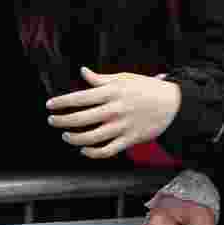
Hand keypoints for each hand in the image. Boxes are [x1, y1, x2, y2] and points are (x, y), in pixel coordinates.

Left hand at [46, 68, 181, 157]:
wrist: (173, 104)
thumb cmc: (147, 88)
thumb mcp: (124, 78)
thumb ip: (101, 79)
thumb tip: (83, 71)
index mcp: (112, 92)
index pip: (79, 98)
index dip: (61, 102)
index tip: (50, 105)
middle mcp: (115, 110)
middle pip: (80, 119)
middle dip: (61, 121)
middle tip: (52, 121)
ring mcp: (122, 126)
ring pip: (90, 138)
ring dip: (74, 139)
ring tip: (66, 136)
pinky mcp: (129, 139)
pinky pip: (107, 150)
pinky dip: (92, 153)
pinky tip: (84, 150)